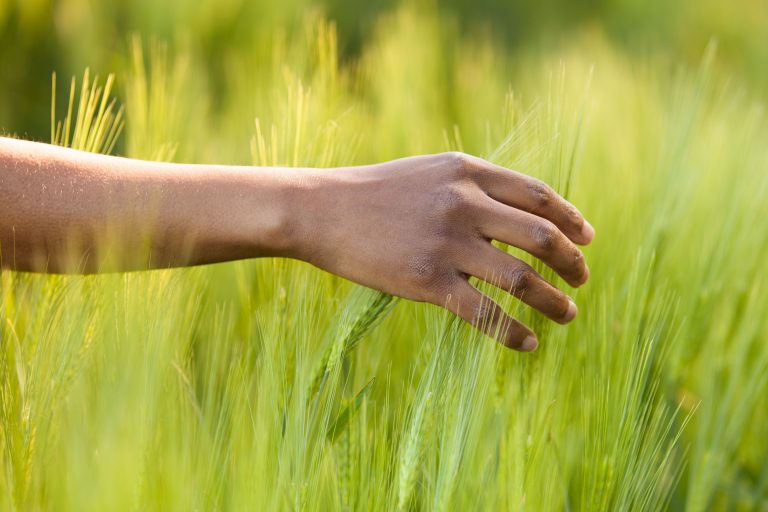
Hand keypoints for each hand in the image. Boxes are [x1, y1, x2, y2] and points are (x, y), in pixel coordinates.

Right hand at [291, 152, 593, 350]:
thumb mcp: (430, 172)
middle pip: (541, 236)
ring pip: (521, 278)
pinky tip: (529, 342)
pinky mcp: (426, 281)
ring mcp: (446, 243)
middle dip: (573, 262)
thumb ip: (473, 185)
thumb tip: (518, 212)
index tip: (587, 240)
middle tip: (582, 280)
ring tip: (568, 314)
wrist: (320, 210)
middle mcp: (463, 204)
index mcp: (466, 172)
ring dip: (554, 300)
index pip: (539, 194)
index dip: (571, 219)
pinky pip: (485, 312)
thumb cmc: (375, 192)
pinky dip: (514, 331)